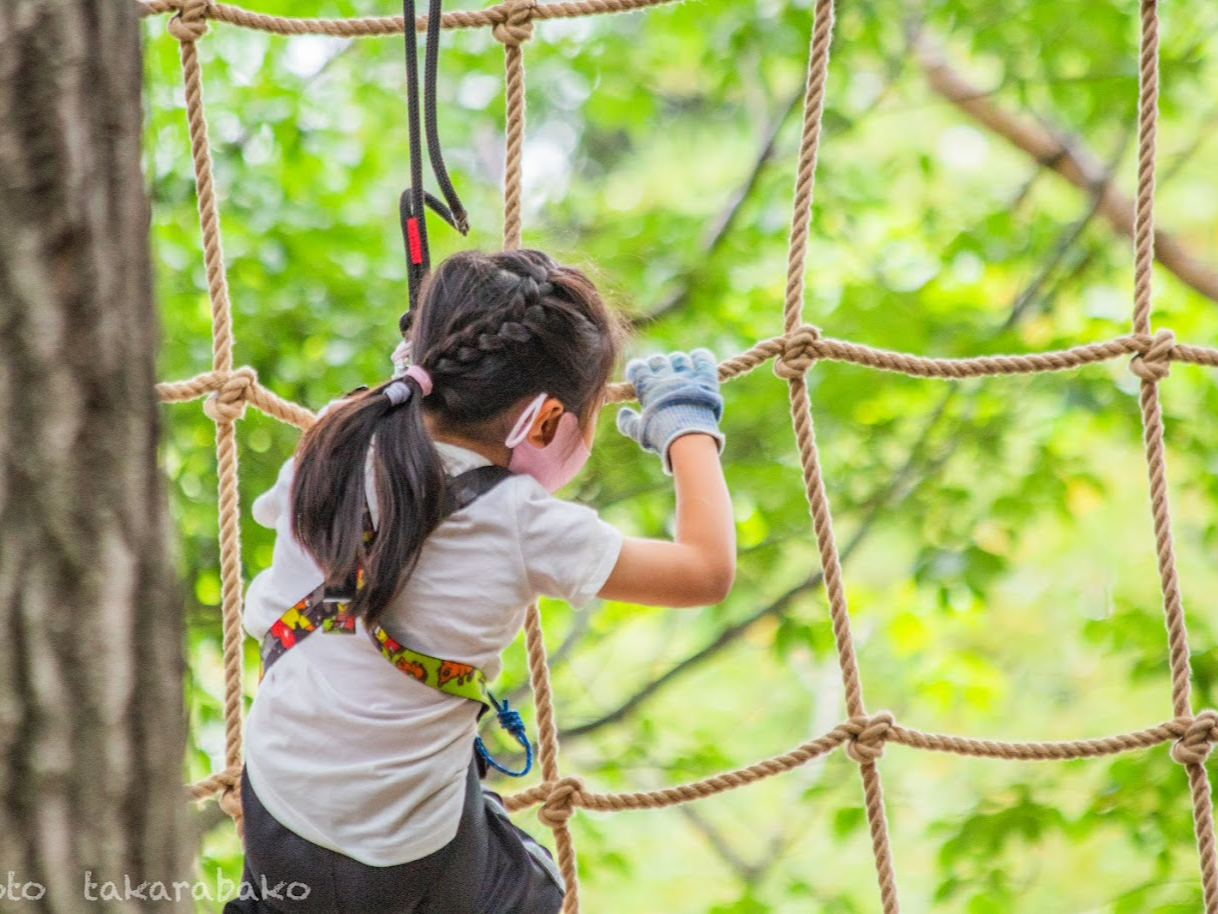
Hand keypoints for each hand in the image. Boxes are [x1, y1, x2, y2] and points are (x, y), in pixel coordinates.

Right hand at [615, 349, 724, 474]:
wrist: (688, 437)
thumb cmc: (661, 436)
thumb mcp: (639, 432)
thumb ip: (627, 422)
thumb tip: (623, 413)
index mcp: (648, 386)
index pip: (637, 367)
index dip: (636, 370)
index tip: (636, 376)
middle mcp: (666, 376)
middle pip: (658, 360)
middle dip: (656, 365)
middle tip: (659, 375)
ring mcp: (687, 375)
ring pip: (679, 358)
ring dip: (677, 362)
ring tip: (679, 370)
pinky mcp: (705, 378)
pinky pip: (703, 358)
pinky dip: (700, 357)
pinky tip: (698, 360)